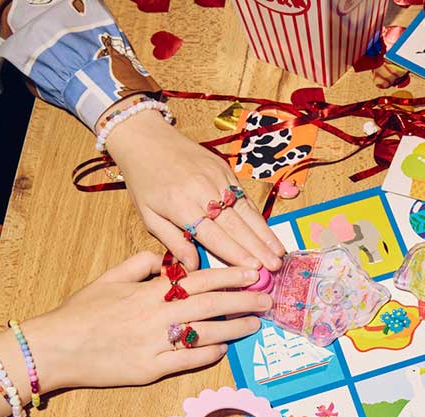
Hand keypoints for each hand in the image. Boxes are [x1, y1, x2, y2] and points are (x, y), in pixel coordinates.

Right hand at [25, 252, 271, 390]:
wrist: (56, 347)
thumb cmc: (83, 311)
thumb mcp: (110, 277)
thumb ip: (141, 264)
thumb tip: (168, 260)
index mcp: (149, 291)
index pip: (199, 279)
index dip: (230, 276)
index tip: (253, 274)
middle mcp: (156, 315)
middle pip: (210, 305)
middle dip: (243, 302)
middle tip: (267, 301)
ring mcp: (154, 344)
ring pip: (205, 334)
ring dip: (234, 329)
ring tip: (254, 325)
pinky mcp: (150, 369)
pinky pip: (187, 361)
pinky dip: (208, 354)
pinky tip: (224, 349)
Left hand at [105, 111, 285, 270]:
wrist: (146, 139)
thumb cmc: (145, 180)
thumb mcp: (149, 216)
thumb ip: (173, 241)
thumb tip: (193, 266)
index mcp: (182, 207)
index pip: (215, 236)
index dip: (236, 254)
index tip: (254, 269)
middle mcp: (203, 192)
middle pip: (236, 226)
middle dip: (258, 248)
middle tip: (275, 266)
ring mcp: (217, 178)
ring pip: (246, 211)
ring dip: (265, 233)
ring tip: (279, 252)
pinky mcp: (224, 169)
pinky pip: (244, 196)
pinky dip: (257, 215)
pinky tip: (268, 231)